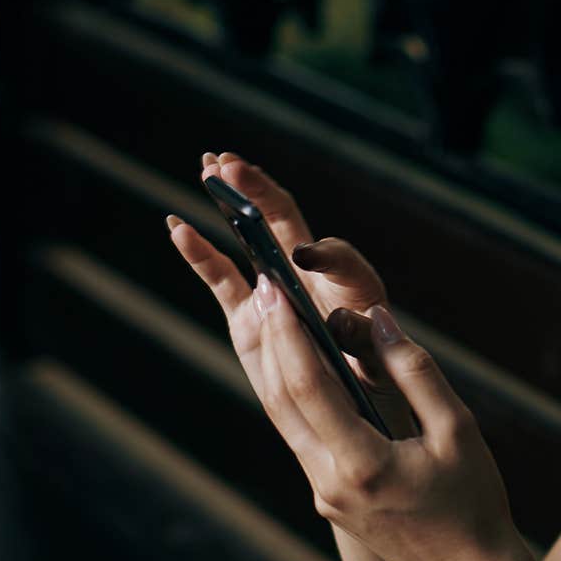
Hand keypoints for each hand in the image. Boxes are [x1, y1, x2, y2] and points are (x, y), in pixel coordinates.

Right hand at [167, 151, 410, 435]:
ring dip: (230, 200)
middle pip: (286, 220)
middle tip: (229, 163)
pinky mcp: (250, 312)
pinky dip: (200, 254)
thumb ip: (362, 337)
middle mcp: (313, 276)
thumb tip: (341, 318)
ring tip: (208, 166)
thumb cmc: (378, 376)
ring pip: (252, 236)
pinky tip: (176, 227)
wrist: (359, 397)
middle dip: (257, 190)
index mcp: (353, 285)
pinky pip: (222, 277)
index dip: (323, 254)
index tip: (303, 257)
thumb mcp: (383, 359)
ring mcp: (278, 289)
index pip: (338, 257)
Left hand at [252, 275, 532, 560]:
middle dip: (271, 341)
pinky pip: (301, 436)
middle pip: (281, 400)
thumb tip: (378, 320)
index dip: (289, 334)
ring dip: (276, 366)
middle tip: (266, 289)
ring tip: (274, 316)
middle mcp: (328, 482)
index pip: (309, 387)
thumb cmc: (473, 499)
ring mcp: (323, 494)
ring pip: (283, 419)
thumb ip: (416, 372)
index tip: (278, 291)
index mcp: (362, 464)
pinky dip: (295, 394)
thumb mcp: (457, 429)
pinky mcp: (327, 497)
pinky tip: (301, 363)